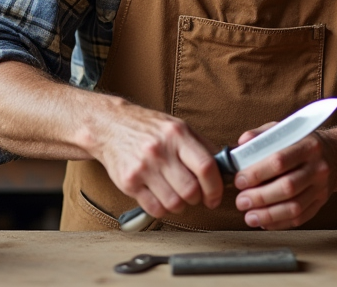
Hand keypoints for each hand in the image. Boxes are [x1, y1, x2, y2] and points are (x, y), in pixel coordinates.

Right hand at [87, 98, 223, 219]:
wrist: (110, 126)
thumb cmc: (148, 128)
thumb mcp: (179, 127)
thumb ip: (203, 146)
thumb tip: (227, 166)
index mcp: (177, 134)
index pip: (206, 167)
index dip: (216, 187)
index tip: (215, 196)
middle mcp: (160, 151)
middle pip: (191, 190)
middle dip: (198, 198)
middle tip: (195, 195)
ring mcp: (143, 168)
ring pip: (174, 203)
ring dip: (181, 205)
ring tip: (177, 195)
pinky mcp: (129, 183)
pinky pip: (155, 209)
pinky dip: (163, 209)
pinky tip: (162, 197)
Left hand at [232, 130, 336, 229]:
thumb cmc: (304, 143)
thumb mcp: (287, 130)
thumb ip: (262, 135)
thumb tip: (242, 144)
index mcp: (307, 145)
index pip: (280, 161)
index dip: (257, 173)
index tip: (240, 180)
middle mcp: (317, 167)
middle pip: (287, 187)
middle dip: (260, 197)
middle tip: (241, 201)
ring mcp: (321, 187)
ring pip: (294, 207)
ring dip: (268, 215)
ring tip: (249, 216)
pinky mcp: (321, 202)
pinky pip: (300, 218)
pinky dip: (279, 223)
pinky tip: (264, 221)